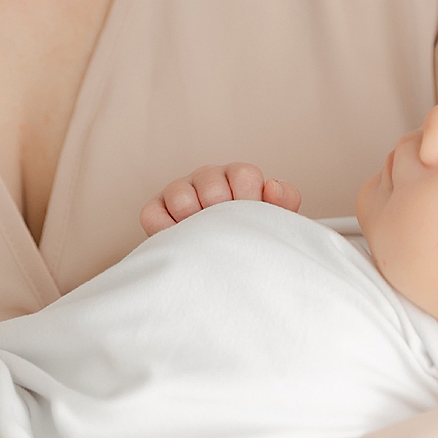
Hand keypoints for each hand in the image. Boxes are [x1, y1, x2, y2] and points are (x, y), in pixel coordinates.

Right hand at [138, 162, 300, 235]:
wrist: (222, 262)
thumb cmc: (249, 235)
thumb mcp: (273, 219)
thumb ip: (285, 200)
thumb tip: (271, 186)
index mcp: (239, 175)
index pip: (245, 175)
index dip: (250, 201)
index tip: (250, 219)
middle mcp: (208, 177)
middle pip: (212, 186)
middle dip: (222, 214)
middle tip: (227, 232)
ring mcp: (179, 190)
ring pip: (181, 198)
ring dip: (195, 223)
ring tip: (205, 238)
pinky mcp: (155, 209)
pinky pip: (153, 215)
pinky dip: (166, 231)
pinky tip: (182, 241)